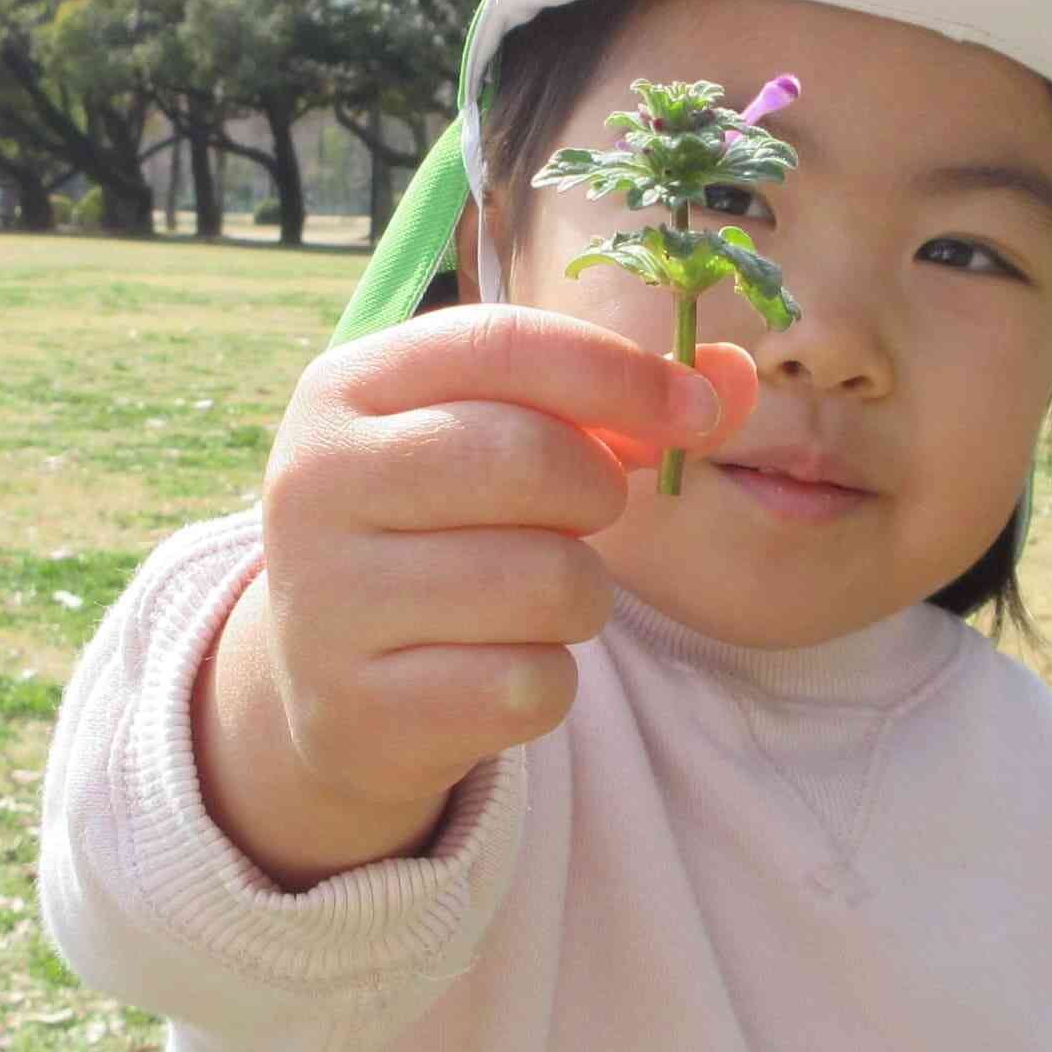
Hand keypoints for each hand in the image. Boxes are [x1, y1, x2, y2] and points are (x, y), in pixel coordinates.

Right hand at [202, 305, 757, 885]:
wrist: (324, 681)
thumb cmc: (435, 532)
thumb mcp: (495, 442)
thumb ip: (614, 405)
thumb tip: (738, 375)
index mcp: (345, 390)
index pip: (499, 345)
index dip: (618, 372)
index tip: (697, 409)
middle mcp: (313, 483)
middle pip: (531, 460)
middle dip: (597, 495)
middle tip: (581, 519)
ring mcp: (326, 600)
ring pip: (547, 582)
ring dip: (578, 599)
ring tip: (527, 601)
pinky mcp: (358, 706)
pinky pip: (530, 684)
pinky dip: (546, 680)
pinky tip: (495, 670)